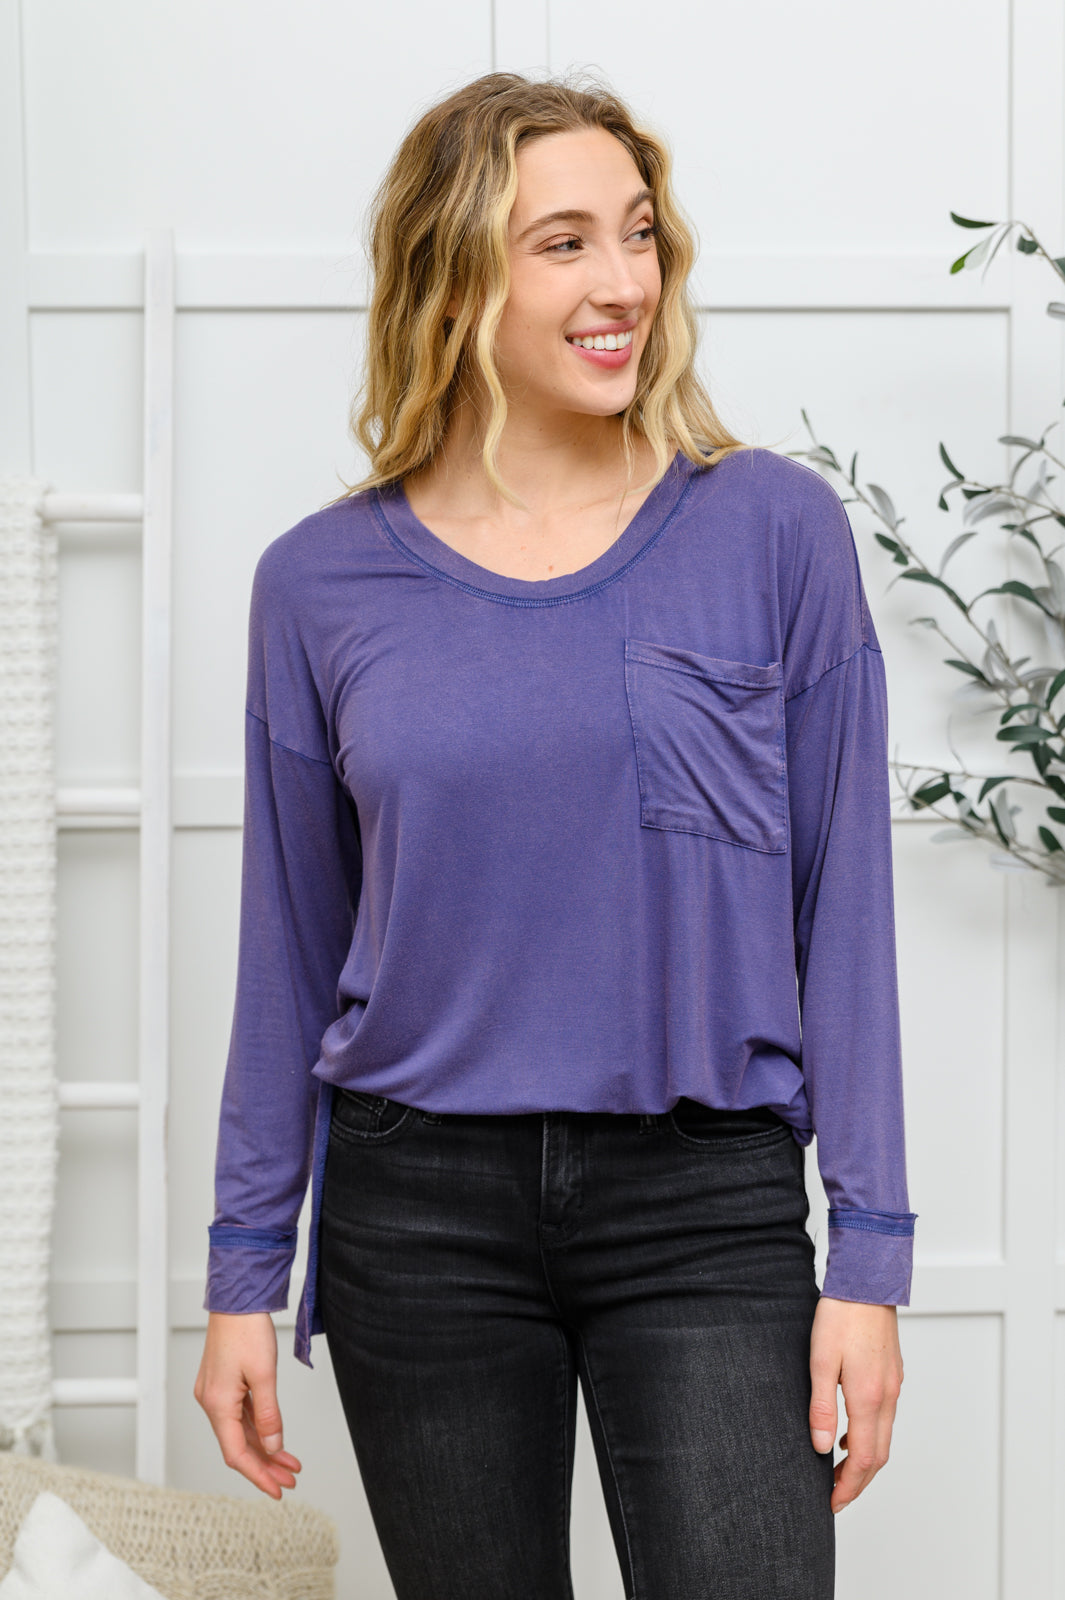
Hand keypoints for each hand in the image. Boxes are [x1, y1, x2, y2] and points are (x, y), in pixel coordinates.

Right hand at [193, 1311, 302, 1498]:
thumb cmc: (247, 1330)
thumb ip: (268, 1414)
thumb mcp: (264, 1375)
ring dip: (265, 1448)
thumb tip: (273, 1446)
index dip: (258, 1475)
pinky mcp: (223, 1384)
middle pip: (238, 1445)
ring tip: (290, 1463)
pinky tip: (275, 1438)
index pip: (236, 1453)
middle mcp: (211, 1402)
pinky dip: (258, 1428)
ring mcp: (216, 1393)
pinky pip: (240, 1415)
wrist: (238, 1298)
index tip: (277, 1490)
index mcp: (217, 1404)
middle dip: (265, 1465)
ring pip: (240, 1431)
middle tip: (290, 1480)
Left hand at [808, 1296, 903, 1513]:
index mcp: (868, 1398)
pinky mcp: (891, 1373)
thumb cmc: (840, 1316)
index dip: (849, 1486)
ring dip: (865, 1459)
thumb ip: (822, 1407)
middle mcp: (887, 1396)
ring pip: (884, 1437)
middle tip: (836, 1496)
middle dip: (858, 1481)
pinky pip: (885, 1416)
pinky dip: (870, 1435)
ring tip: (839, 1470)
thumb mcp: (820, 1361)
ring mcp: (893, 1385)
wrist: (867, 1281)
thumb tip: (822, 1448)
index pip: (864, 1459)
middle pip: (879, 1455)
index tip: (832, 1503)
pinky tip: (850, 1432)